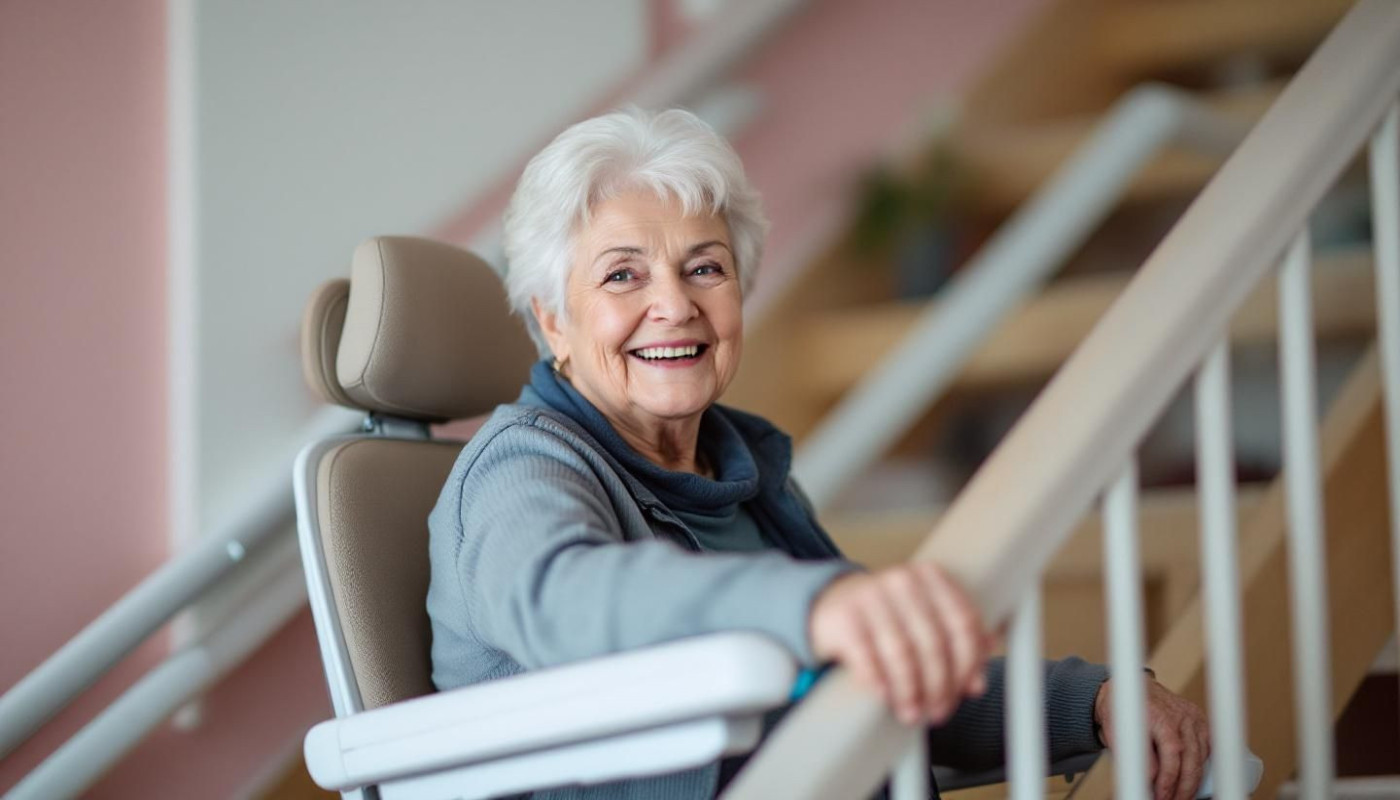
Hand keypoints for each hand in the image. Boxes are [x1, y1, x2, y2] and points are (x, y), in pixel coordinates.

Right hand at [808, 562, 991, 725]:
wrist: (832, 603)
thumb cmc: (888, 616)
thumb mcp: (925, 617)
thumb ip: (957, 642)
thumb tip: (976, 684)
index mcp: (930, 577)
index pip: (963, 622)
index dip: (969, 662)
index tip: (967, 690)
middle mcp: (901, 581)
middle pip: (934, 642)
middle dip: (940, 685)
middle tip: (939, 711)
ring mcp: (870, 596)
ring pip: (902, 653)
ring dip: (910, 691)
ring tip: (912, 713)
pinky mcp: (844, 617)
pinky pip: (867, 657)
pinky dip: (879, 682)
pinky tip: (885, 697)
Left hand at [1094, 676, 1209, 799]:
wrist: (1130, 691)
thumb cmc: (1122, 712)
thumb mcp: (1117, 734)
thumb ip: (1135, 756)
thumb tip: (1150, 781)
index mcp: (1157, 714)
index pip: (1172, 751)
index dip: (1168, 779)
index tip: (1161, 796)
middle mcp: (1178, 714)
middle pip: (1190, 758)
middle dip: (1183, 787)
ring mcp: (1192, 716)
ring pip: (1201, 756)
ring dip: (1193, 781)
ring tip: (1181, 796)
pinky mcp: (1199, 720)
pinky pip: (1207, 748)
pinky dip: (1201, 766)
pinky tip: (1192, 780)